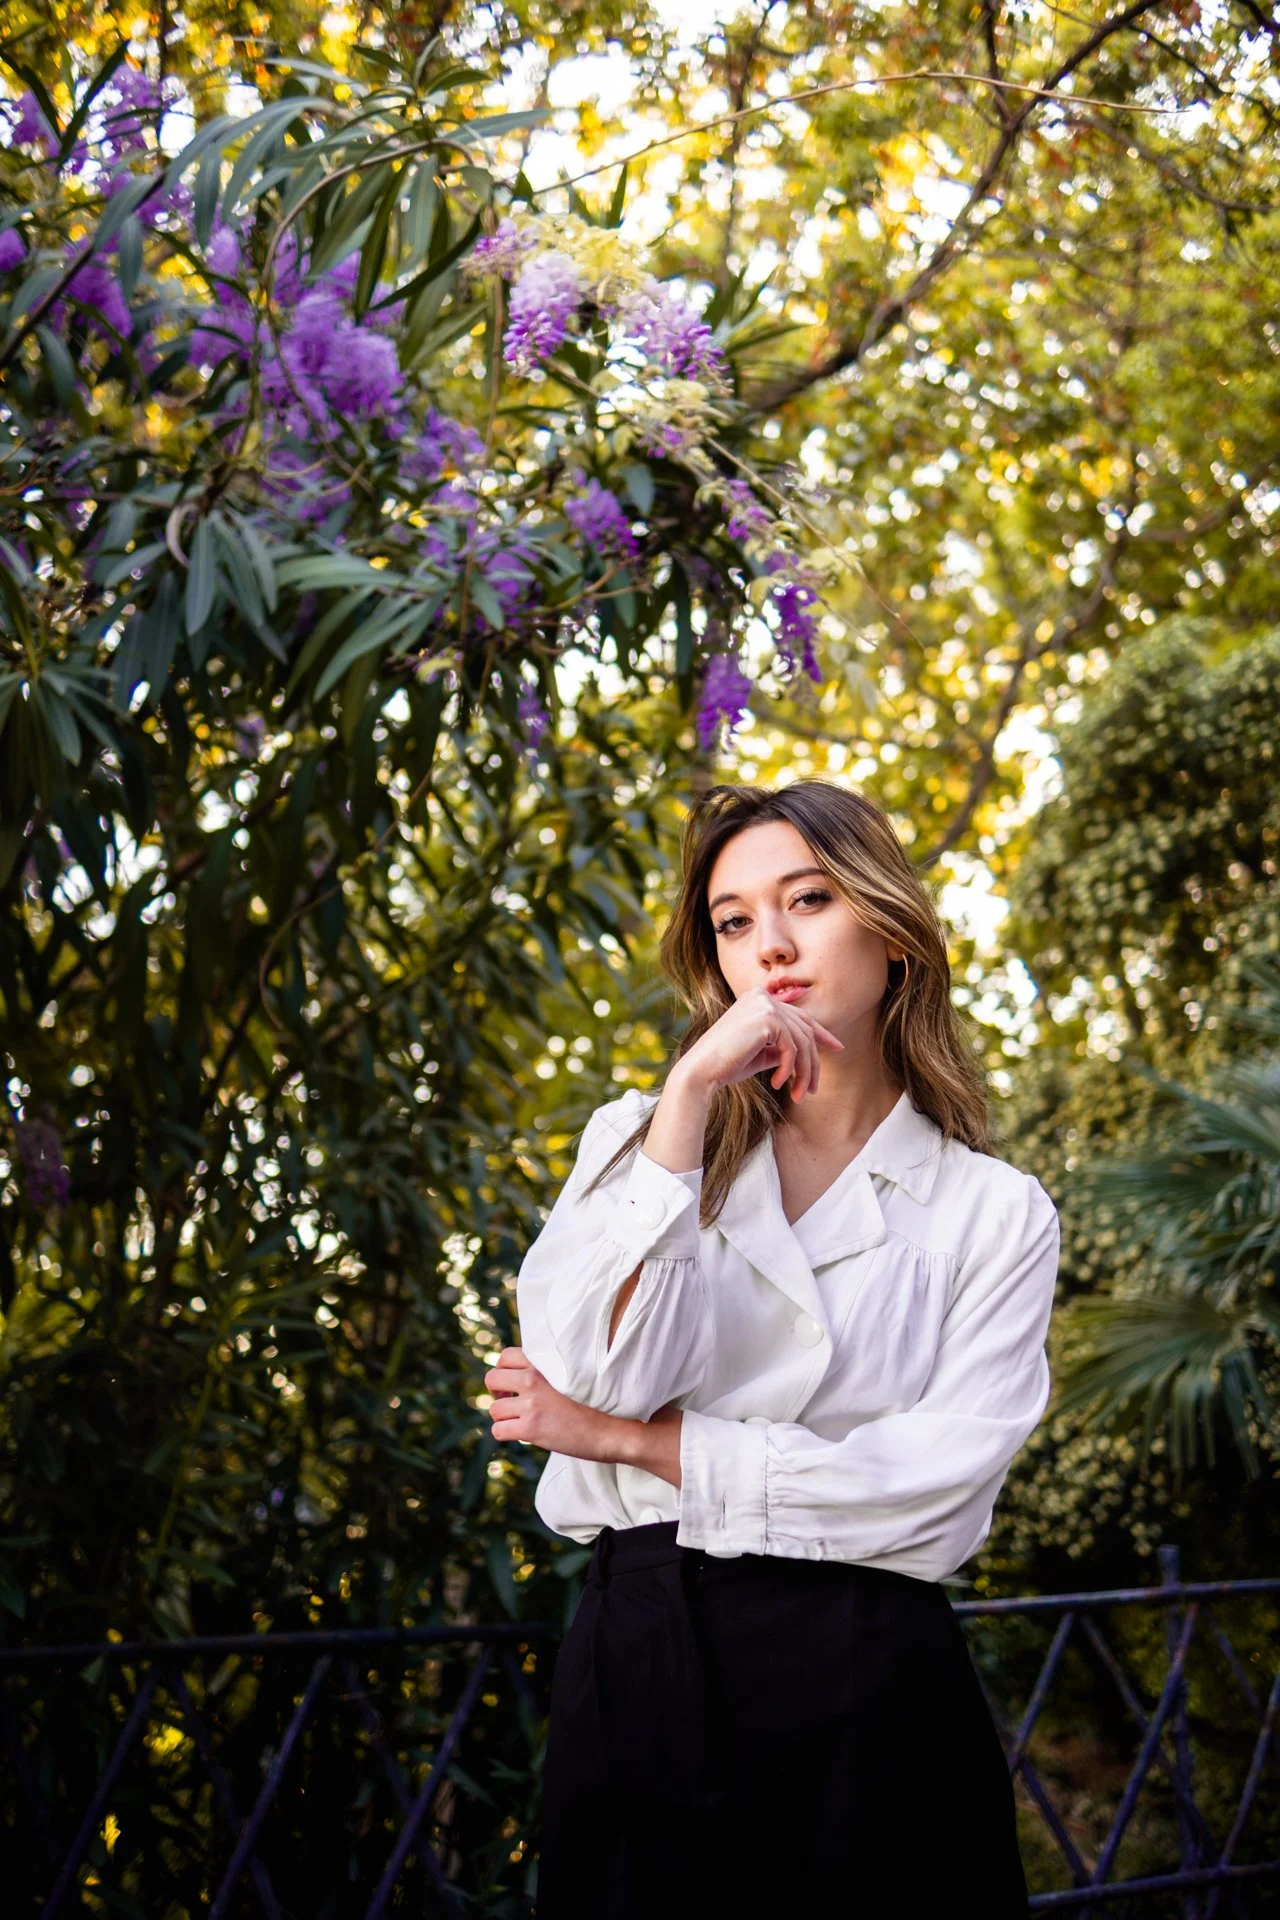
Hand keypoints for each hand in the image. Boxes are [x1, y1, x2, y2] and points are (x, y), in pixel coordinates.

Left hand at [484, 1347, 619, 1460]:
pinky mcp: (530, 1428)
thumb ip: (547, 1372)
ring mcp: (531, 1404)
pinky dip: (506, 1434)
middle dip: (497, 1392)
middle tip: (510, 1402)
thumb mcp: (571, 1375)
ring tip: (520, 1421)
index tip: (513, 1384)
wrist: (614, 1429)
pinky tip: (521, 1434)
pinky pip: (498, 1430)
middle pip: (492, 1379)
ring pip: (494, 1409)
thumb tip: (522, 1377)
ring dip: (503, 1417)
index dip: (504, 1371)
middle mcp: (533, 1379)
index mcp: (544, 1364)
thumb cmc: (596, 1404)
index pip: (505, 1357)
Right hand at [677, 985, 843, 1103]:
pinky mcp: (766, 1019)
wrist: (701, 1071)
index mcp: (759, 998)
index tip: (837, 1048)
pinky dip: (788, 1070)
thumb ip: (781, 1047)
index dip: (821, 1033)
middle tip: (813, 1089)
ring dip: (803, 1072)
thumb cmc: (727, 1064)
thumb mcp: (761, 1053)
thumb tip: (805, 1054)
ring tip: (799, 1095)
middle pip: (805, 1030)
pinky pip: (791, 1048)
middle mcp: (763, 996)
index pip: (799, 1016)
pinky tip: (777, 1085)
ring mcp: (765, 1005)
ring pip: (802, 1041)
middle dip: (813, 1062)